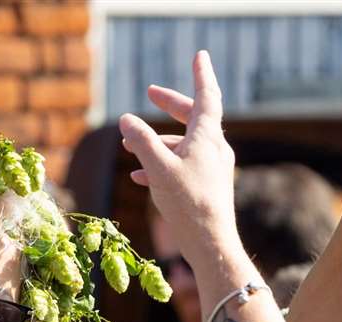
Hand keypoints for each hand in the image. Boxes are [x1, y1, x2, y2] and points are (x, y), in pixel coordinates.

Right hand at [118, 51, 240, 267]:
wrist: (211, 244)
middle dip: (171, 105)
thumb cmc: (187, 204)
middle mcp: (215, 149)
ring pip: (185, 144)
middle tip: (151, 93)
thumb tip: (126, 120)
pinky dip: (163, 164)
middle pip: (194, 117)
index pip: (207, 96)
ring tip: (129, 146)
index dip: (201, 74)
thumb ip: (141, 141)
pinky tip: (140, 177)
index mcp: (208, 137)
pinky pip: (184, 166)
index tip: (199, 55)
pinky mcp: (207, 187)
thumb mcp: (158, 168)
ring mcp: (213, 169)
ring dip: (158, 141)